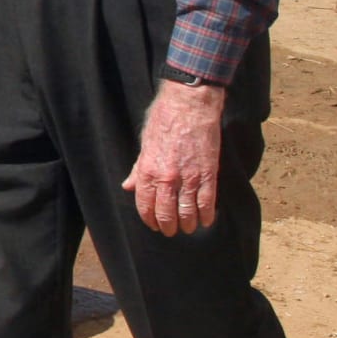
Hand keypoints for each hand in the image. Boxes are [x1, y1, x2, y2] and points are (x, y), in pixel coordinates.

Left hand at [122, 80, 225, 234]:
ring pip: (188, 211)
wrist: (189, 106)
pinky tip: (205, 221)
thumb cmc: (164, 120)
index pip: (146, 204)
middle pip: (166, 213)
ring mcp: (189, 177)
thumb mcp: (145, 144)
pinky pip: (208, 201)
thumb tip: (128, 186)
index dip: (149, 219)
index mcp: (149, 170)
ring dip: (187, 224)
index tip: (153, 225)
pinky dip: (206, 215)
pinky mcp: (208, 173)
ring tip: (187, 228)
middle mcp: (167, 178)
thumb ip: (138, 169)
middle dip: (168, 226)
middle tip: (170, 231)